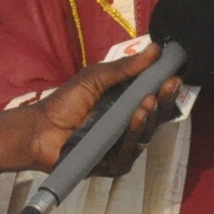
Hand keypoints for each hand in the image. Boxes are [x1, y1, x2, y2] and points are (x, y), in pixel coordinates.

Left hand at [12, 49, 182, 176]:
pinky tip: (136, 117)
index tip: (175, 74)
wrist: (39, 129)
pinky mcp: (114, 164)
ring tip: (150, 100)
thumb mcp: (96, 78)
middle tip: (170, 85)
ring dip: (150, 116)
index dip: (165, 88)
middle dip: (164, 100)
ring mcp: (122, 147)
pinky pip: (130, 150)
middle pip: (155, 117)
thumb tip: (155, 48)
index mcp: (125, 107)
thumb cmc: (65, 103)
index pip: (153, 98)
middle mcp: (127, 127)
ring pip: (146, 134)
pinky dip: (135, 133)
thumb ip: (125, 67)